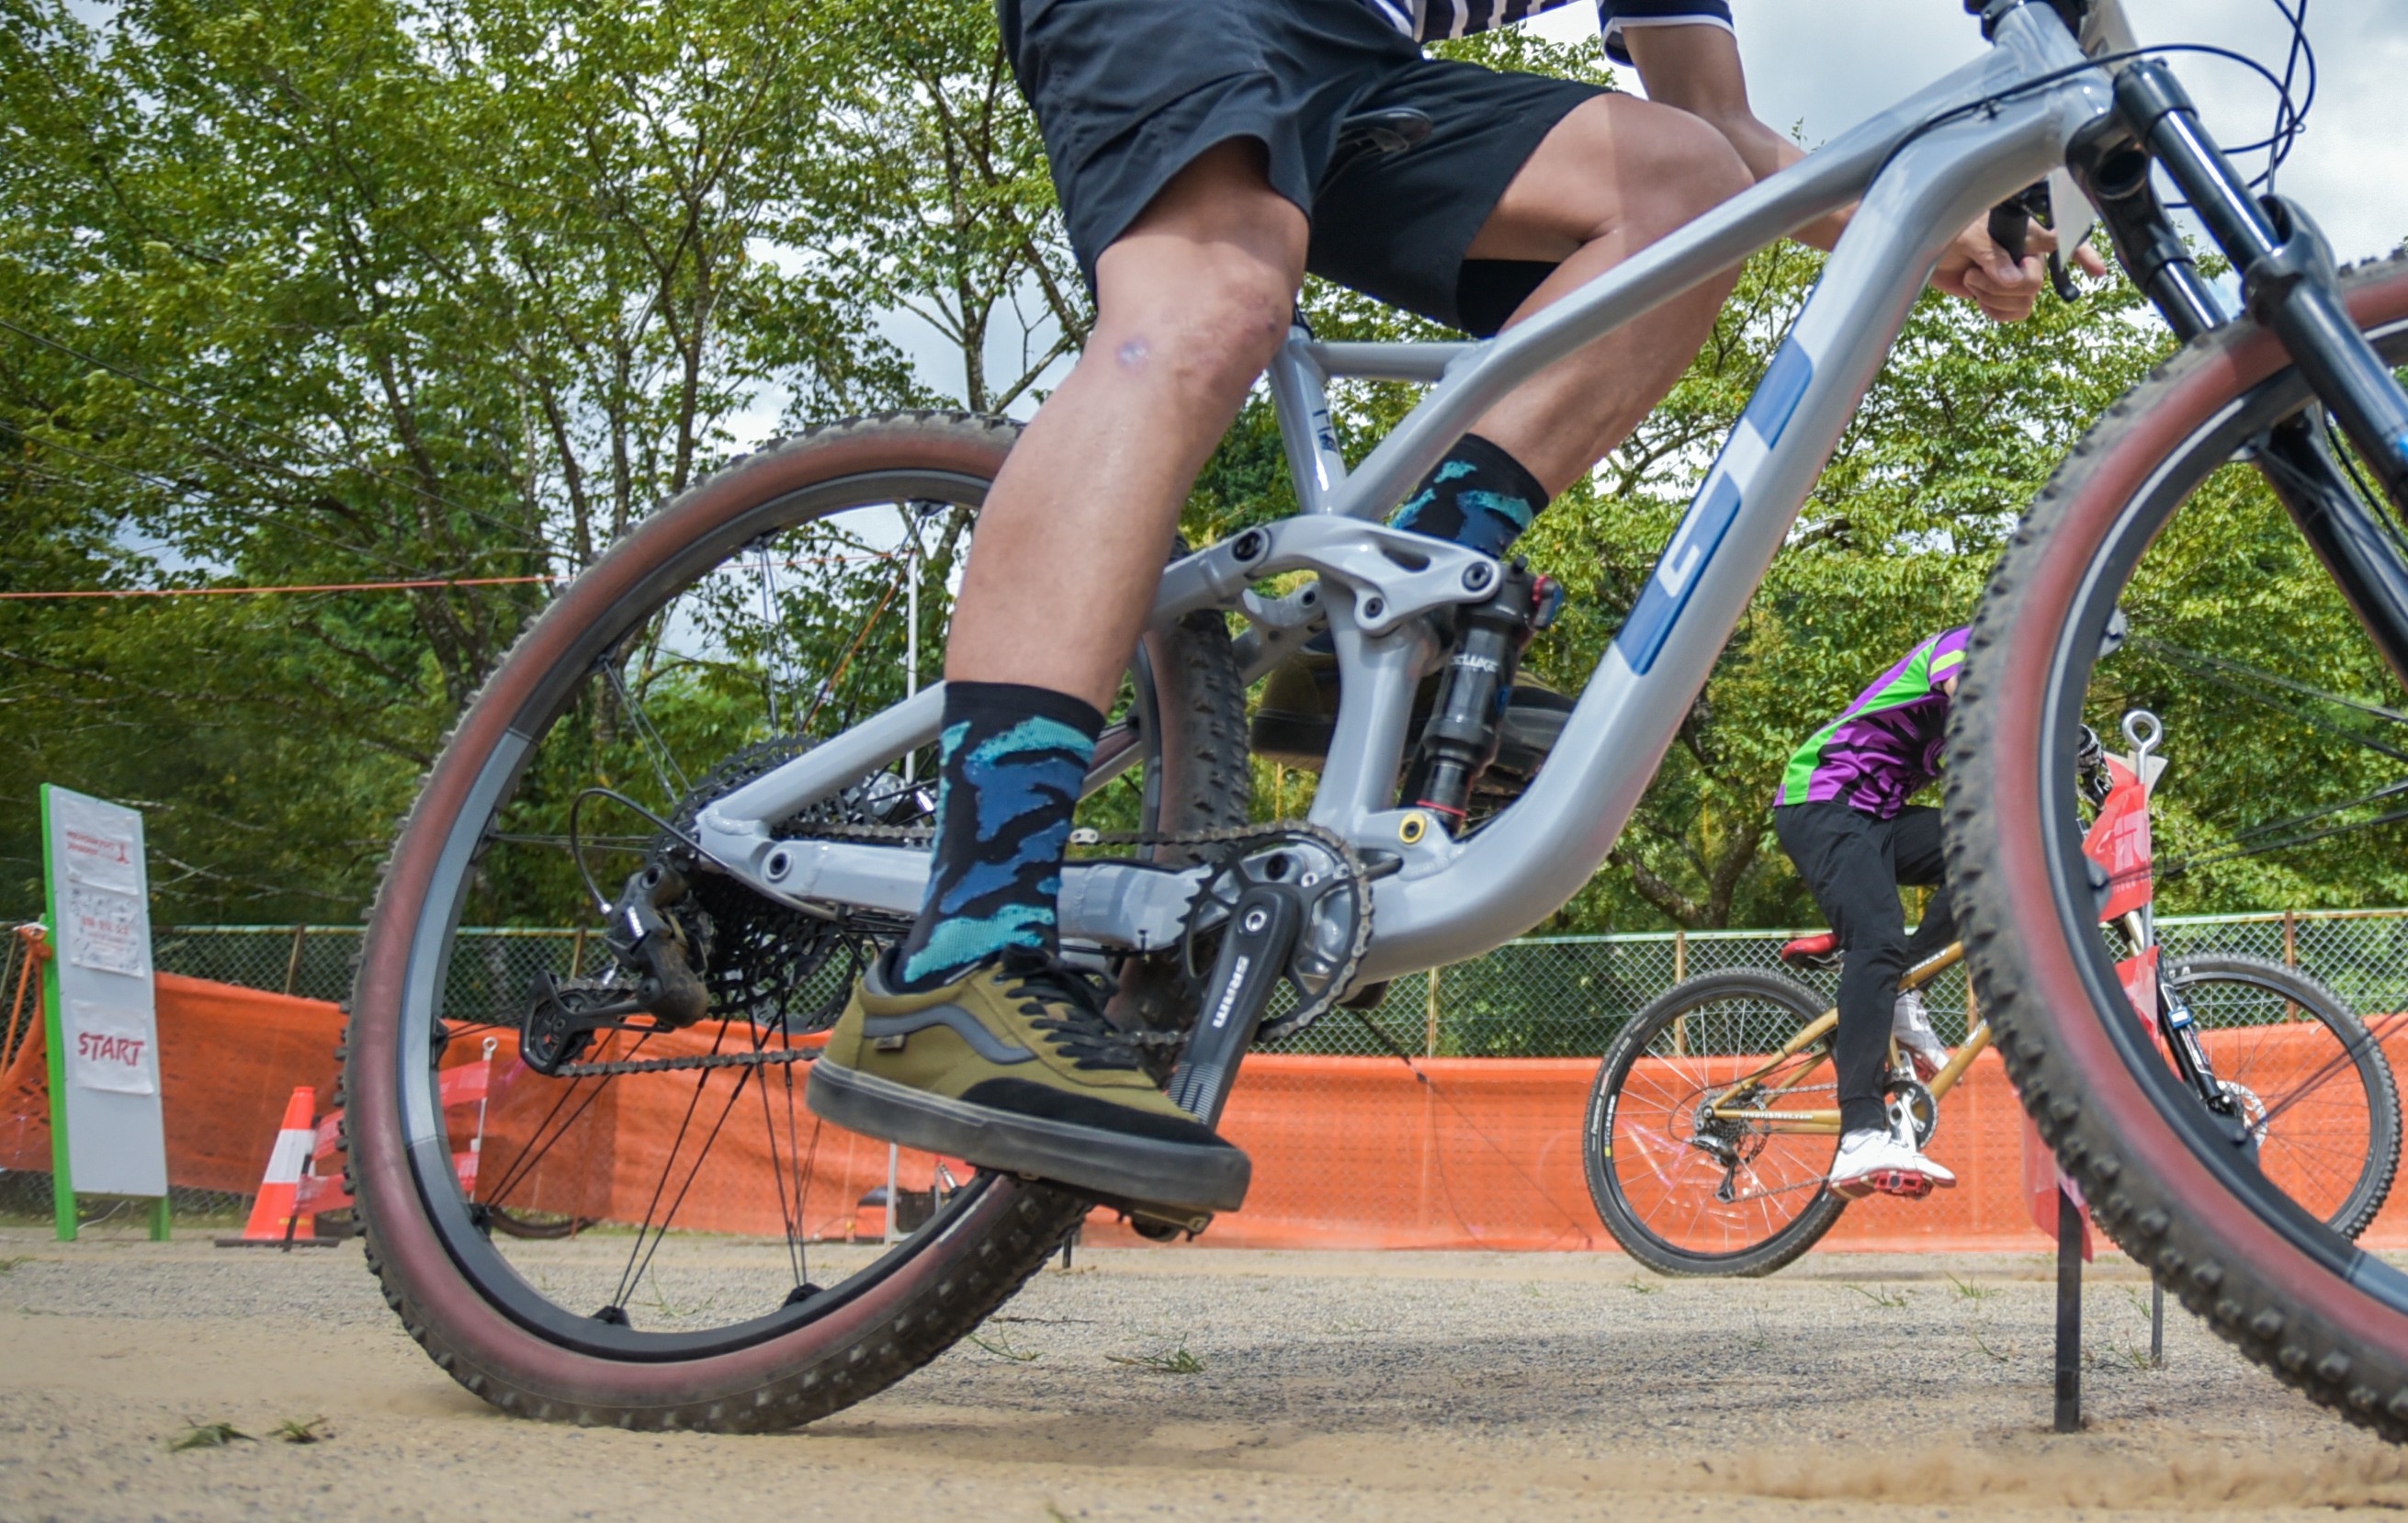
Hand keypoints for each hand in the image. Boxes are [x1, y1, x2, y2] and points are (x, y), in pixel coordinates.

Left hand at [1931, 217, 2110, 322]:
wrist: (1927, 254)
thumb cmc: (1950, 233)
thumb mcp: (1967, 237)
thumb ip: (1991, 255)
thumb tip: (2013, 279)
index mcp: (2024, 235)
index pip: (2060, 242)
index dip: (2083, 254)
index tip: (2098, 271)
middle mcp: (2026, 257)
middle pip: (2034, 284)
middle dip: (2001, 287)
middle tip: (1975, 274)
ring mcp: (2016, 278)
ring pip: (2025, 303)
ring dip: (1994, 299)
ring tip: (1973, 281)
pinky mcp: (2003, 296)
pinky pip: (2015, 314)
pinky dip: (1995, 312)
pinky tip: (1980, 299)